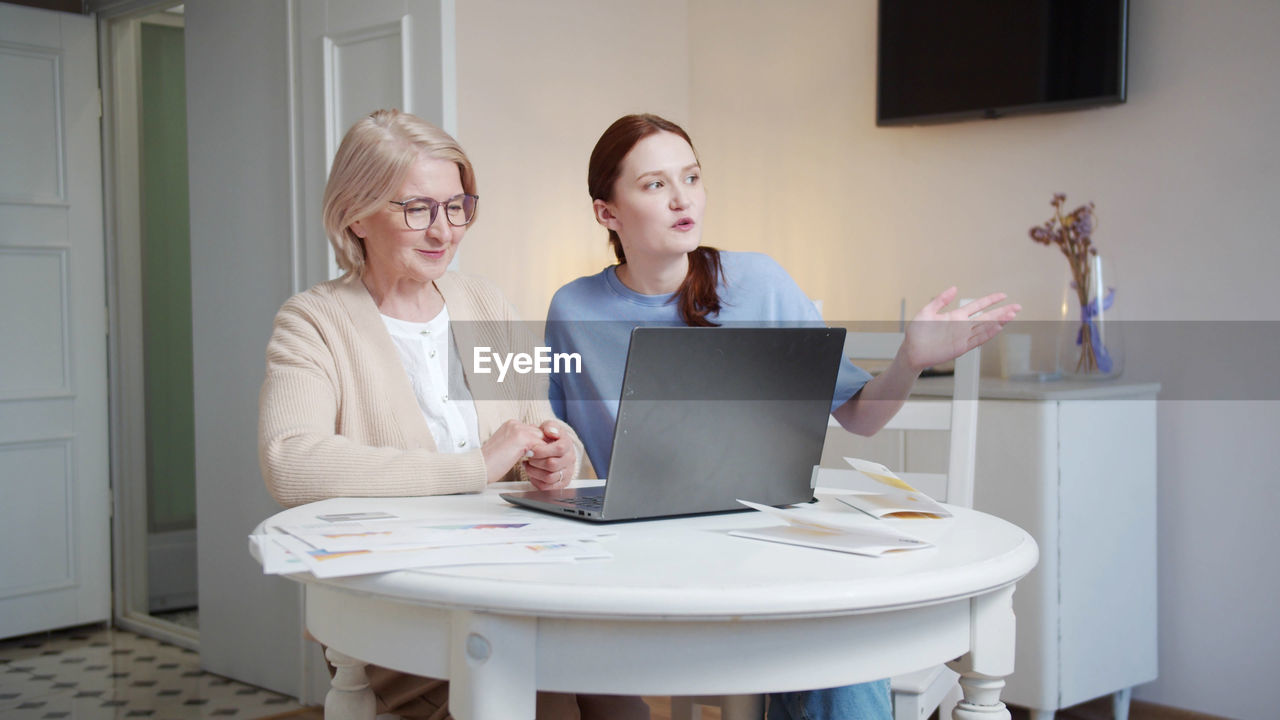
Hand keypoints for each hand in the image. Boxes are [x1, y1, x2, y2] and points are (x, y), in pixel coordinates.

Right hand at [481, 420, 544, 483]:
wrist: (478, 467)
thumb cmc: (491, 463)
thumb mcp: (507, 447)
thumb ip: (520, 443)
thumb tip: (536, 445)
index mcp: (511, 424)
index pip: (533, 430)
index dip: (536, 443)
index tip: (535, 455)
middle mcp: (515, 423)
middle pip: (540, 433)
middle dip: (541, 446)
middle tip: (537, 459)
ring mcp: (519, 429)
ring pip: (542, 439)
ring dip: (542, 452)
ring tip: (534, 463)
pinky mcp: (523, 438)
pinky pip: (542, 446)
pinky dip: (540, 457)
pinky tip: (531, 464)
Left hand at [523, 420, 575, 490]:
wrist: (555, 448)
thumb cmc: (550, 438)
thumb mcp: (550, 427)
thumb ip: (550, 426)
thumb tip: (550, 431)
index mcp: (568, 445)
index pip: (559, 449)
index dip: (542, 450)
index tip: (531, 449)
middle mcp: (570, 460)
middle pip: (552, 464)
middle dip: (535, 461)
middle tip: (527, 457)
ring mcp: (567, 473)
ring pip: (549, 477)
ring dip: (534, 472)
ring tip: (527, 465)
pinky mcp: (561, 483)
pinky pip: (547, 487)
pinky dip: (536, 481)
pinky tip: (531, 473)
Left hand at [900, 287, 1020, 371]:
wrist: (912, 351)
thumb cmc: (917, 333)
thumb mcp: (927, 312)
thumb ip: (940, 300)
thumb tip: (954, 288)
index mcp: (955, 316)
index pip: (977, 306)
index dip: (990, 300)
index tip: (1003, 295)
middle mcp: (962, 326)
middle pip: (986, 317)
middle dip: (1002, 312)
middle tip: (1017, 307)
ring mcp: (963, 337)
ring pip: (985, 328)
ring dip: (999, 322)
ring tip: (1012, 315)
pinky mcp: (961, 347)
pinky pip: (977, 339)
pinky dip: (988, 334)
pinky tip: (998, 327)